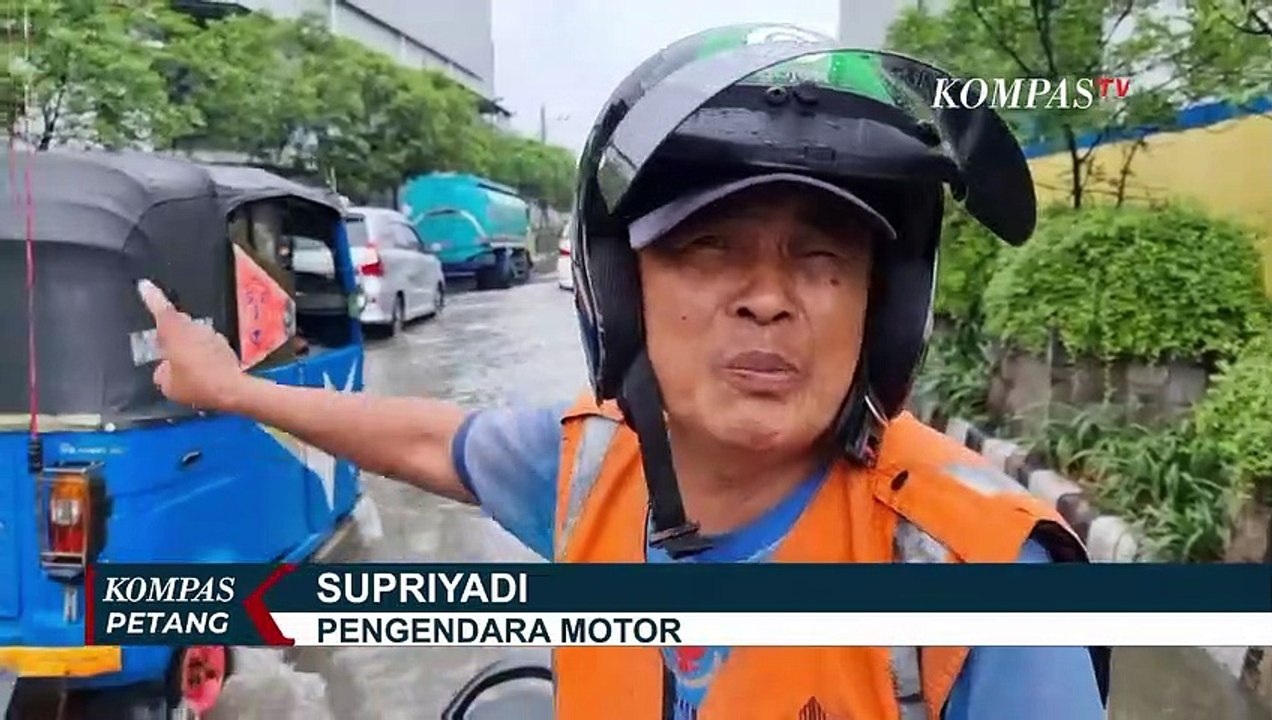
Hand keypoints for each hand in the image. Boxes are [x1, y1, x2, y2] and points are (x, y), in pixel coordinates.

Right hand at [137, 279, 247, 410]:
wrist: (231, 389)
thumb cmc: (195, 384)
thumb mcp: (168, 384)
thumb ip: (163, 372)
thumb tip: (166, 369)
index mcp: (174, 332)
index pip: (160, 309)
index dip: (152, 297)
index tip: (145, 285)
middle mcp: (193, 328)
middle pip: (178, 321)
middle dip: (171, 328)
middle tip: (164, 343)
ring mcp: (211, 334)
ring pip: (193, 332)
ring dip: (188, 342)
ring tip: (184, 361)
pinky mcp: (224, 344)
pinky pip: (207, 343)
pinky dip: (201, 350)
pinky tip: (201, 367)